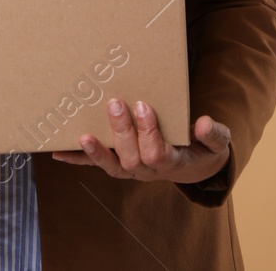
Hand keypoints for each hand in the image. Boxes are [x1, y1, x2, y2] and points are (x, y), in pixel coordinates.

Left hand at [51, 98, 230, 184]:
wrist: (194, 166)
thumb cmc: (204, 149)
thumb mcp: (217, 143)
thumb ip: (214, 135)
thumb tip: (204, 123)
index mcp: (172, 162)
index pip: (156, 153)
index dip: (148, 131)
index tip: (144, 105)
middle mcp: (148, 170)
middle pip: (131, 158)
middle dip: (122, 131)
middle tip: (115, 103)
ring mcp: (131, 169)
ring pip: (112, 165)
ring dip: (96, 151)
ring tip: (83, 135)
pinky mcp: (119, 163)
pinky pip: (96, 164)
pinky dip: (77, 159)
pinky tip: (57, 151)